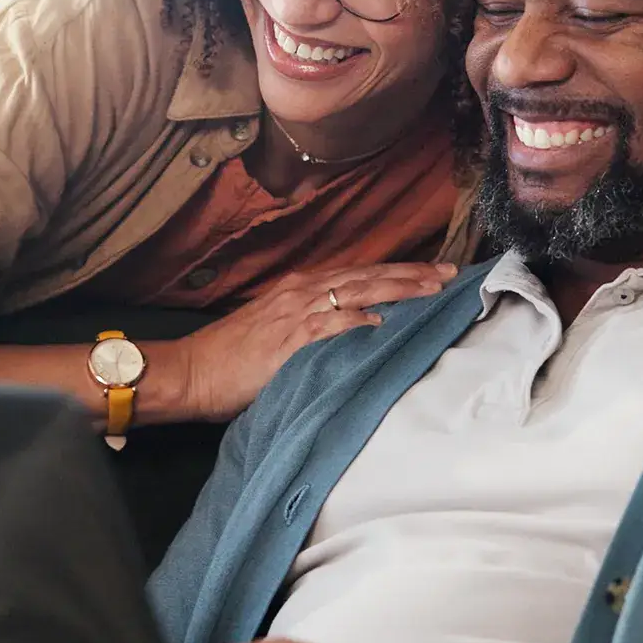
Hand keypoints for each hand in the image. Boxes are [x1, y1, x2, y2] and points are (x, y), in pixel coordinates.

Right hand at [151, 263, 457, 420]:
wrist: (192, 371)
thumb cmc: (229, 358)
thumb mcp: (276, 332)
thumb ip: (313, 328)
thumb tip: (354, 331)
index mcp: (300, 290)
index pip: (359, 274)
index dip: (397, 272)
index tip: (432, 272)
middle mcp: (302, 293)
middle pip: (367, 276)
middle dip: (411, 274)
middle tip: (450, 272)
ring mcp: (297, 313)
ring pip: (358, 291)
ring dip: (398, 288)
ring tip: (433, 288)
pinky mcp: (290, 338)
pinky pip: (332, 324)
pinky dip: (359, 319)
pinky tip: (386, 319)